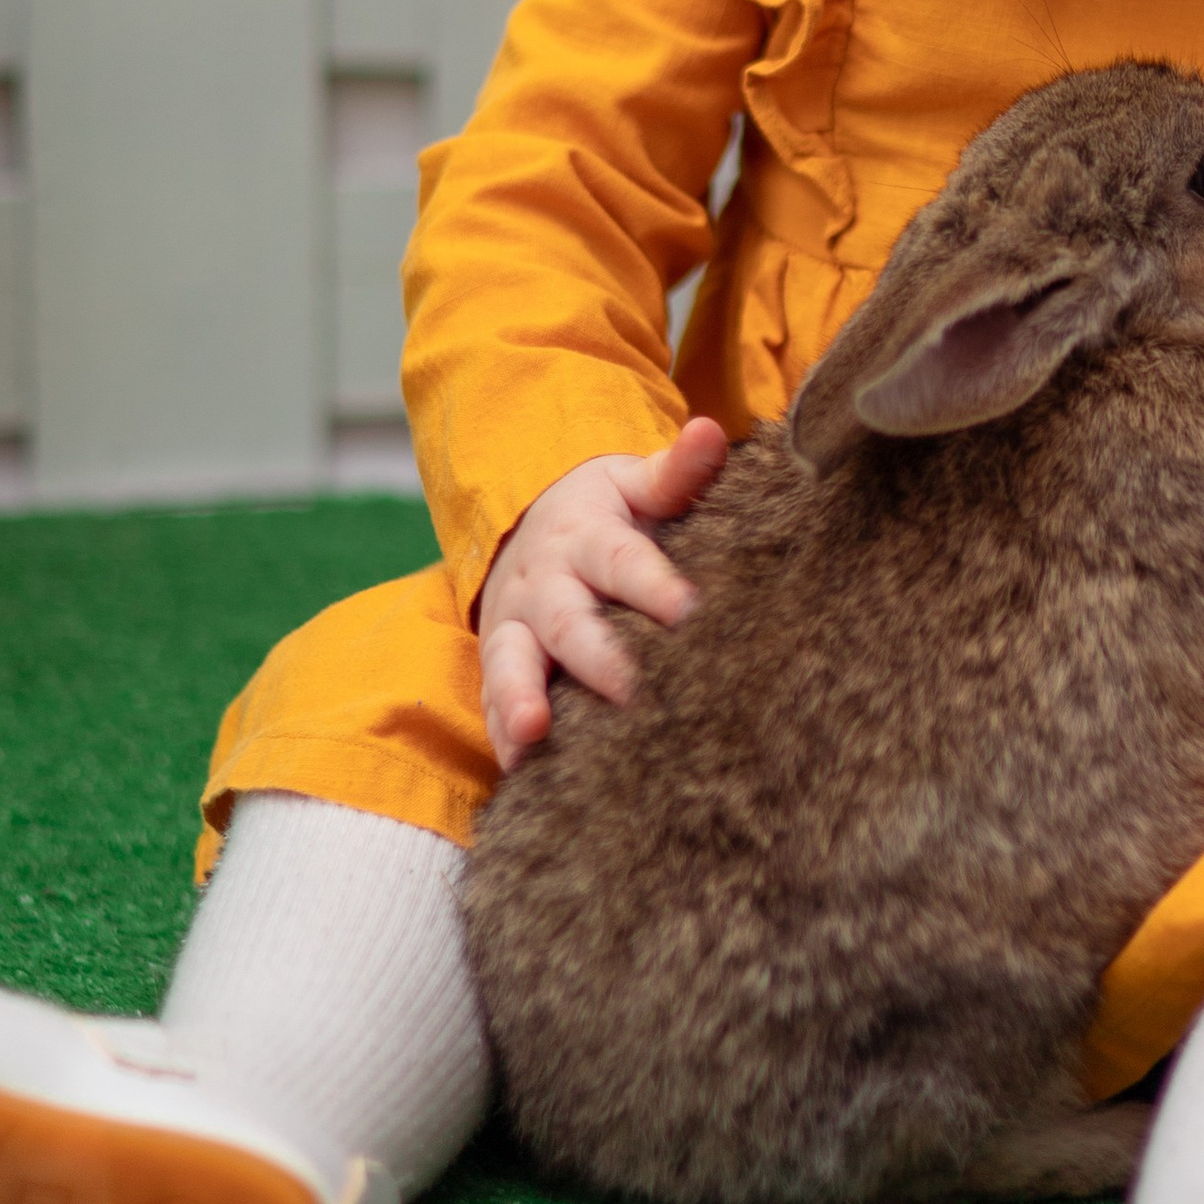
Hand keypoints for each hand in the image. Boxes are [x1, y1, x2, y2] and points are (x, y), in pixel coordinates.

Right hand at [475, 420, 727, 770]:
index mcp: (586, 536)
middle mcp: (543, 583)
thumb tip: (710, 432)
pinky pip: (493, 700)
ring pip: (511, 663)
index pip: (622, 560)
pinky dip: (501, 735)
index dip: (653, 585)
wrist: (527, 523)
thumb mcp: (635, 482)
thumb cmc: (606, 512)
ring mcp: (515, 627)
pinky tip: (518, 771)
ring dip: (520, 698)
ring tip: (533, 733)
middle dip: (596, 658)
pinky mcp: (500, 663)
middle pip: (567, 621)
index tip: (689, 612)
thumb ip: (676, 470)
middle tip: (633, 691)